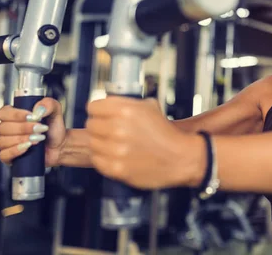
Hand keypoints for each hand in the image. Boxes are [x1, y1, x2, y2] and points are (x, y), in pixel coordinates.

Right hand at [0, 98, 66, 166]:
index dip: (15, 115)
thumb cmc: (54, 129)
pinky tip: (27, 147)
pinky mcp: (10, 157)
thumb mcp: (55, 111)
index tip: (31, 117)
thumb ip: (48, 104)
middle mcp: (8, 129)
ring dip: (22, 139)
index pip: (4, 113)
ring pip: (3, 141)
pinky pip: (4, 155)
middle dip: (23, 128)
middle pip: (3, 127)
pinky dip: (15, 150)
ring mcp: (7, 144)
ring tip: (38, 138)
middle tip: (39, 128)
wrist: (60, 146)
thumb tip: (37, 109)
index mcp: (14, 116)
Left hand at [86, 96, 203, 189]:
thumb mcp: (150, 107)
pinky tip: (116, 156)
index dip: (98, 111)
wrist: (181, 158)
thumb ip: (126, 103)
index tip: (102, 115)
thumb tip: (107, 103)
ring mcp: (117, 150)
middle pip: (90, 125)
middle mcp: (119, 128)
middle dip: (99, 127)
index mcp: (126, 110)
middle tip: (110, 131)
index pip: (93, 107)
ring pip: (92, 143)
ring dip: (101, 143)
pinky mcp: (116, 168)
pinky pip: (97, 160)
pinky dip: (103, 158)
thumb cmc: (165, 133)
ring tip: (115, 145)